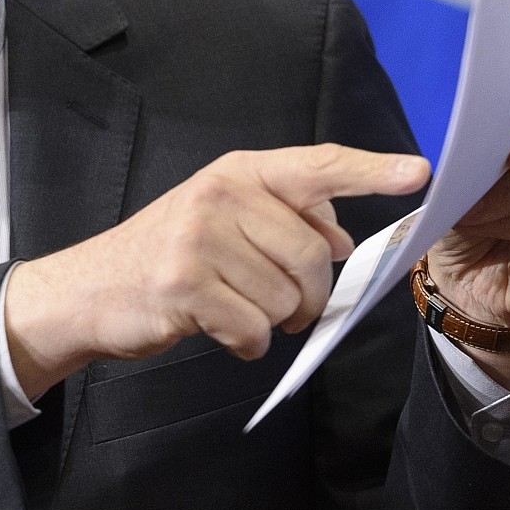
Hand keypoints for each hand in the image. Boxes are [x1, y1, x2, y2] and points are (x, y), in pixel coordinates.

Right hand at [3, 144, 430, 398]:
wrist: (88, 290)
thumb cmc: (165, 257)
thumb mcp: (221, 219)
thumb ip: (283, 218)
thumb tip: (340, 238)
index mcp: (237, 173)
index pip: (317, 165)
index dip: (371, 170)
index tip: (420, 174)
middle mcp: (219, 196)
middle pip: (313, 255)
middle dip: (308, 295)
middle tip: (281, 306)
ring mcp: (198, 239)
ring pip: (287, 298)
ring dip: (273, 322)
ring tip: (235, 312)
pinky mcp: (184, 285)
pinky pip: (253, 329)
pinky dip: (245, 344)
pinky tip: (217, 330)